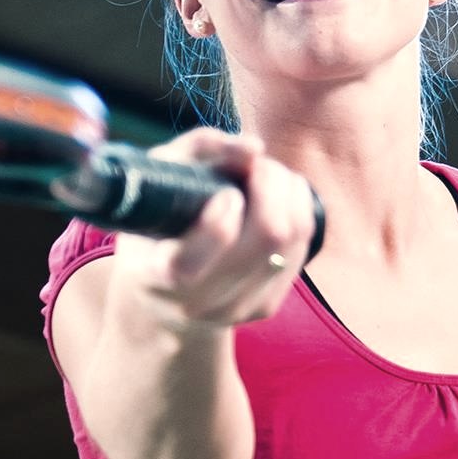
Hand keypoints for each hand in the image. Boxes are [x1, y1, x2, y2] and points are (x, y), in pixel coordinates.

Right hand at [112, 127, 316, 334]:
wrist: (163, 297)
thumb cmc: (157, 222)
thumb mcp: (159, 178)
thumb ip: (199, 149)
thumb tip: (254, 149)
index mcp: (155, 274)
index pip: (188, 264)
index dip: (216, 226)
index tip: (227, 194)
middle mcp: (196, 300)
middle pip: (266, 239)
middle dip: (271, 184)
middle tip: (256, 165)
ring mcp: (234, 309)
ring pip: (291, 239)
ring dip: (289, 192)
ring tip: (267, 175)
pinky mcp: (265, 306)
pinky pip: (302, 247)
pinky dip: (298, 211)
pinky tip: (279, 199)